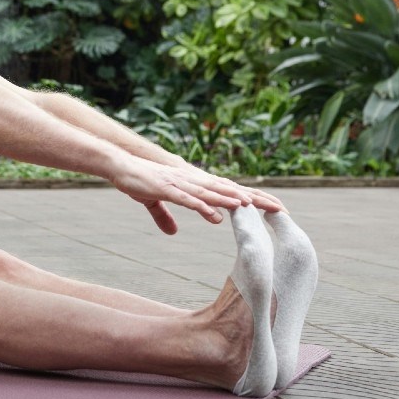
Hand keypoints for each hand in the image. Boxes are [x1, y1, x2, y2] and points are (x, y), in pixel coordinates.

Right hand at [111, 157, 279, 232]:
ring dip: (230, 200)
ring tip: (251, 207)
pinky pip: (188, 200)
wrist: (120, 166)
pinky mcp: (167, 189)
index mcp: (195, 184)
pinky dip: (202, 207)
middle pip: (229, 191)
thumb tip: (173, 232)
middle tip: (278, 208)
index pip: (229, 192)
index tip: (272, 207)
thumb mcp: (154, 202)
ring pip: (211, 193)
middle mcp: (193, 181)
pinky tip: (215, 214)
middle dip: (253, 200)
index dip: (251, 199)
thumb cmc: (138, 181)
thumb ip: (165, 216)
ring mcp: (181, 184)